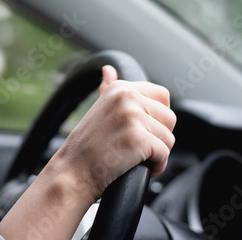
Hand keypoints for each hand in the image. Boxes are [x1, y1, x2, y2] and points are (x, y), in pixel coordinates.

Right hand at [51, 65, 175, 200]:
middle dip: (158, 137)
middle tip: (133, 147)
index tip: (137, 130)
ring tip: (133, 158)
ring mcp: (132, 117)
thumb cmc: (86, 146)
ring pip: (169, 138)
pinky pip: (164, 154)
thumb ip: (108, 88)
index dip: (156, 118)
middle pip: (170, 117)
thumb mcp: (98, 110)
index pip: (162, 95)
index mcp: (120, 88)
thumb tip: (109, 69)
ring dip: (156, 154)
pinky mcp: (138, 139)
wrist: (72, 172)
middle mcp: (127, 97)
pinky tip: (135, 167)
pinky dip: (155, 167)